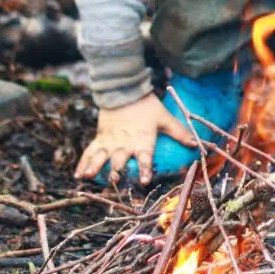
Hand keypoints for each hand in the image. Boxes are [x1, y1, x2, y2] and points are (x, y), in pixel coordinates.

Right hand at [74, 93, 195, 184]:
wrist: (124, 90)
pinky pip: (89, 153)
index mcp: (142, 140)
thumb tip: (196, 144)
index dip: (145, 168)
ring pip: (101, 158)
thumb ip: (180, 133)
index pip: (145, 157)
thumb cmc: (146, 106)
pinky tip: (78, 176)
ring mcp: (110, 142)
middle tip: (115, 183)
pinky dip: (83, 164)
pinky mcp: (99, 138)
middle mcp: (125, 144)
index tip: (144, 180)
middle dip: (117, 172)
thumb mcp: (164, 118)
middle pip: (120, 161)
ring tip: (88, 178)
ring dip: (95, 168)